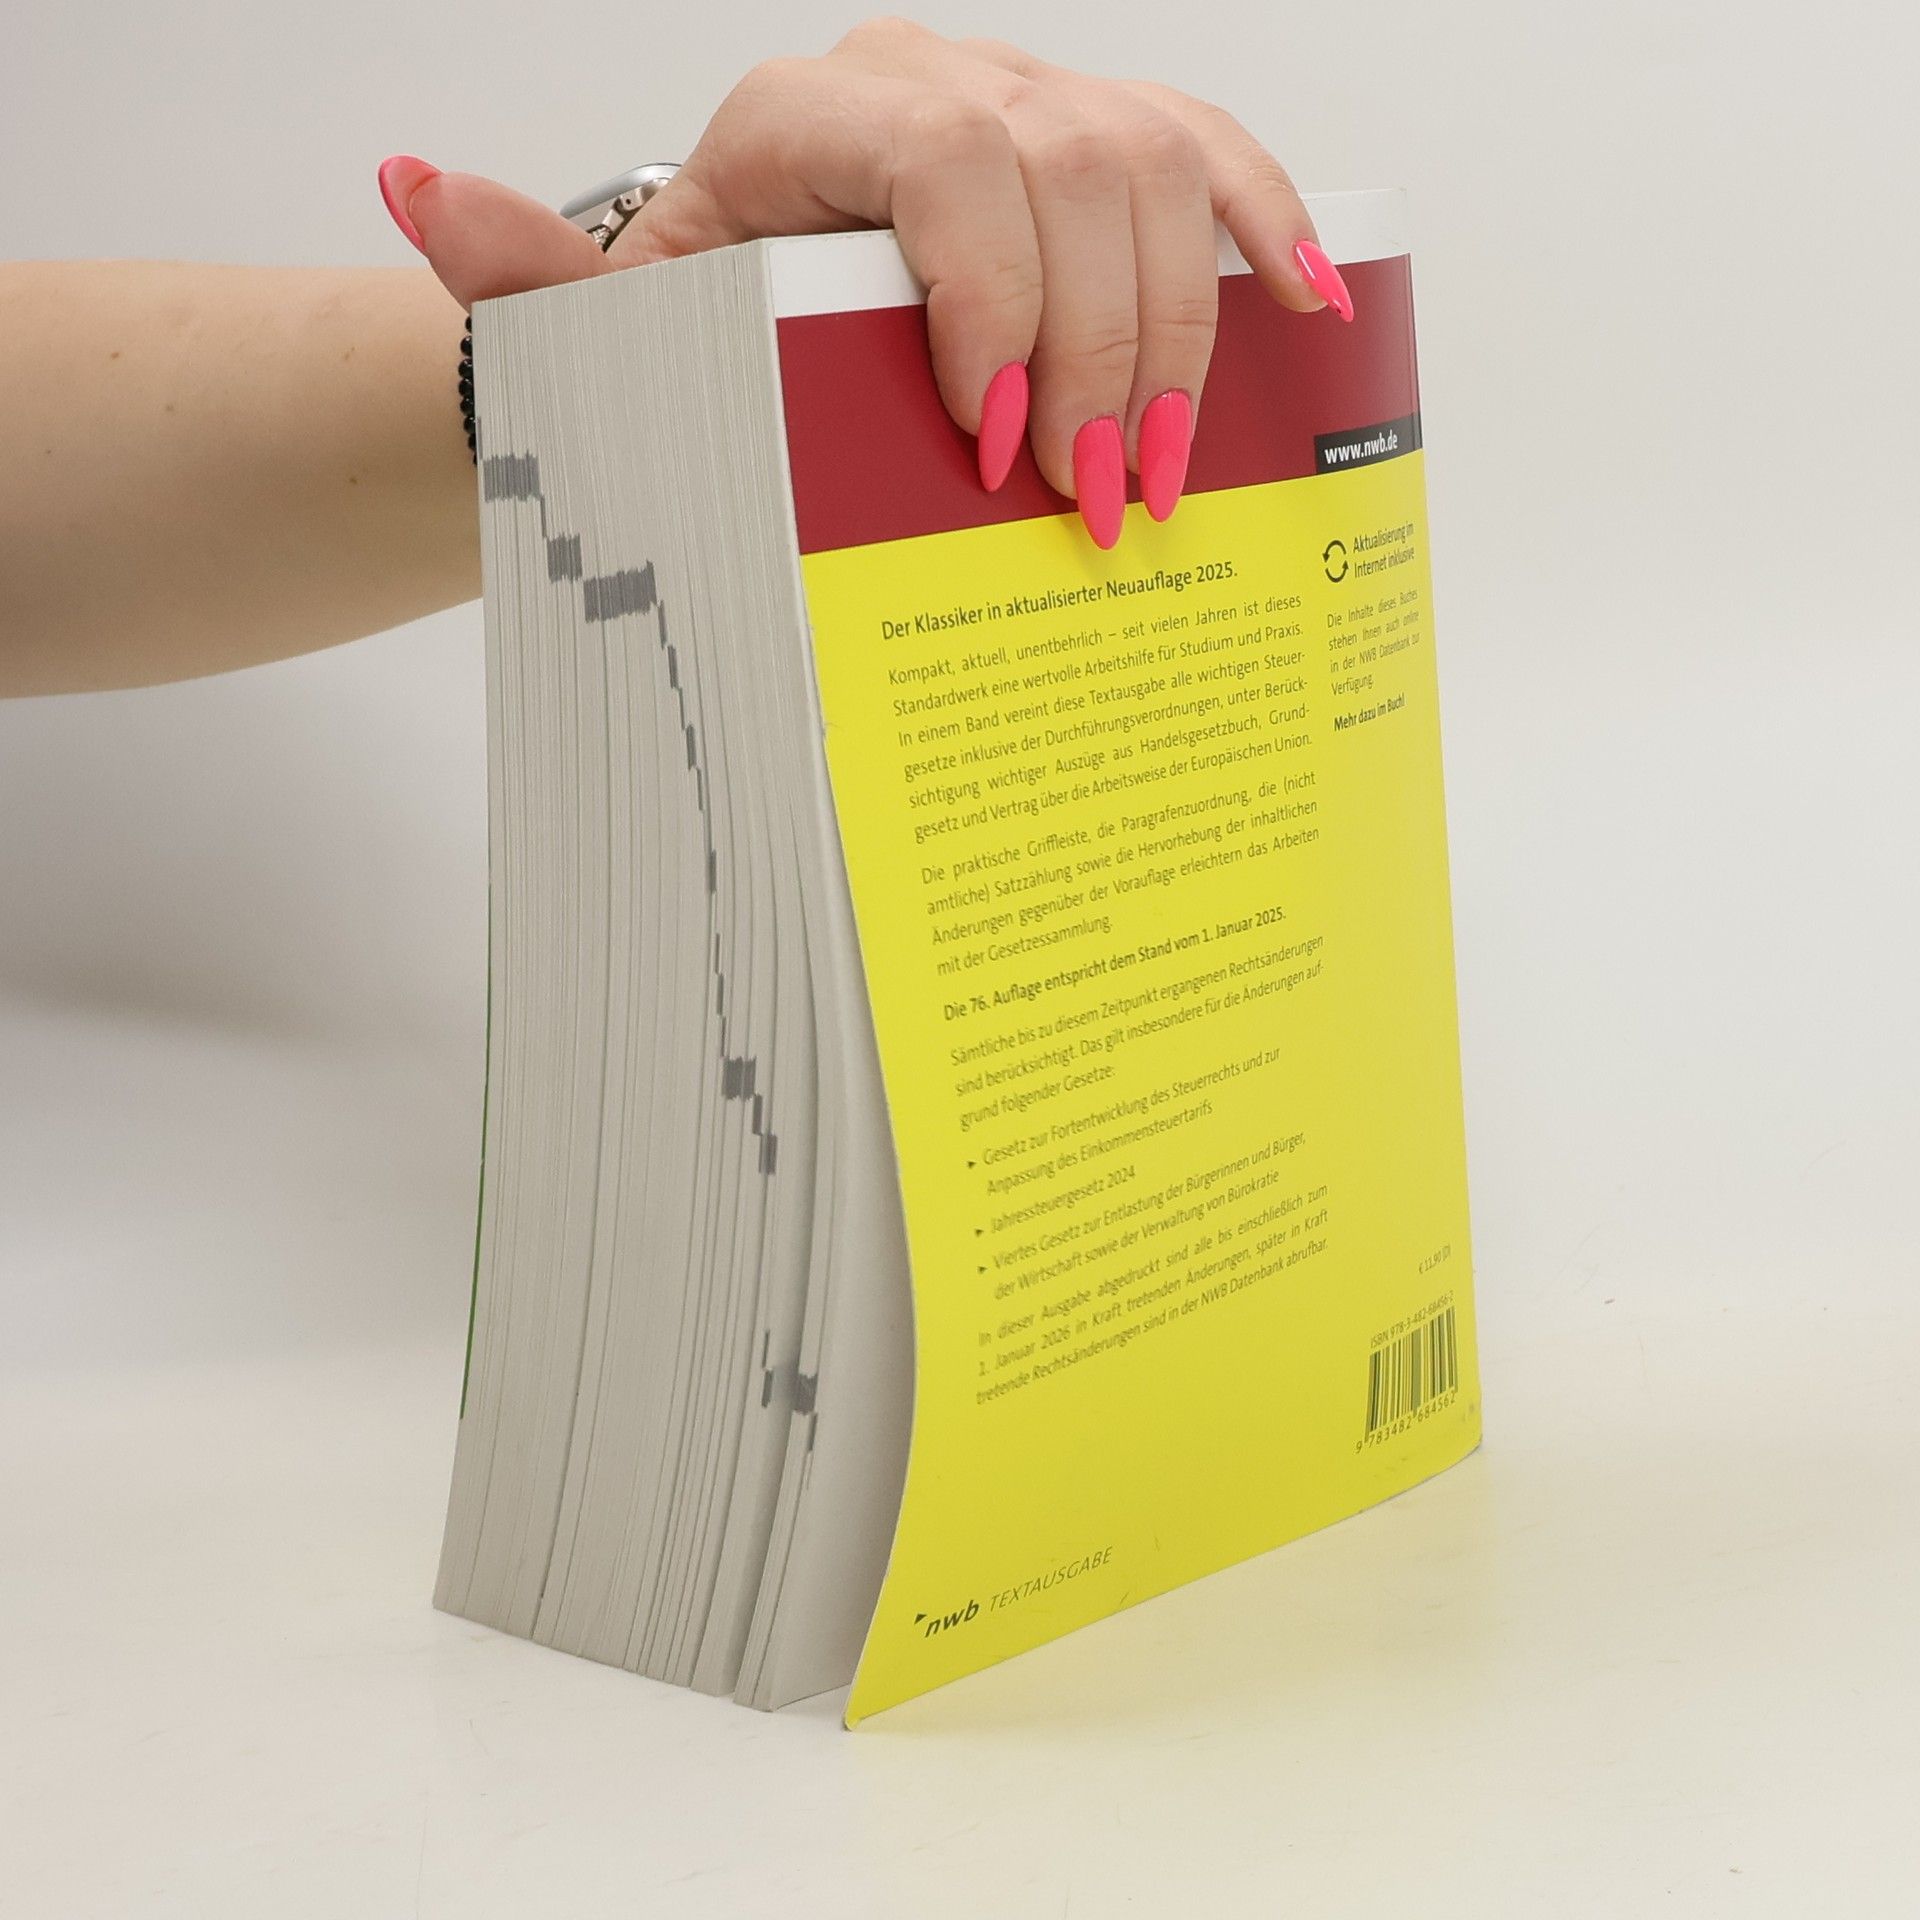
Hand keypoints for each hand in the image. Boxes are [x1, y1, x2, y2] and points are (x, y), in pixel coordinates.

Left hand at [377, 17, 1352, 544]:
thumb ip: (526, 272)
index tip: (994, 452)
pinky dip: (1272, 229)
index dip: (996, 305)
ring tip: (1160, 472)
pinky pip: (1216, 156)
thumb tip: (418, 190)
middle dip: (1100, 351)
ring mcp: (1036, 103)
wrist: (740, 312)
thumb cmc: (688, 335)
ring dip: (1182, 330)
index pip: (948, 166)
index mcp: (819, 112)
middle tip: (1096, 503)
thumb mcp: (604, 325)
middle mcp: (940, 80)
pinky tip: (1308, 313)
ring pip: (1163, 166)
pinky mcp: (1108, 147)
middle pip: (1078, 170)